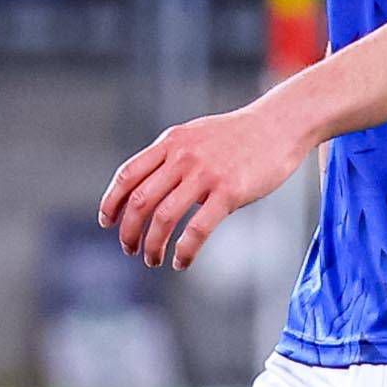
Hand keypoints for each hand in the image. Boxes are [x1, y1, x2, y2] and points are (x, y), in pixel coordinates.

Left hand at [101, 96, 312, 270]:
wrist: (279, 124)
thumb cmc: (239, 135)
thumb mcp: (196, 135)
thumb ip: (171, 156)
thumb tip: (148, 184)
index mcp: (171, 142)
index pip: (127, 175)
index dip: (111, 203)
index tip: (107, 222)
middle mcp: (183, 157)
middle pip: (140, 201)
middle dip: (129, 232)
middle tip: (130, 250)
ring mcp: (205, 174)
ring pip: (164, 218)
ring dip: (152, 245)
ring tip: (153, 260)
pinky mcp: (229, 192)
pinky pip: (197, 229)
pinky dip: (184, 251)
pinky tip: (182, 261)